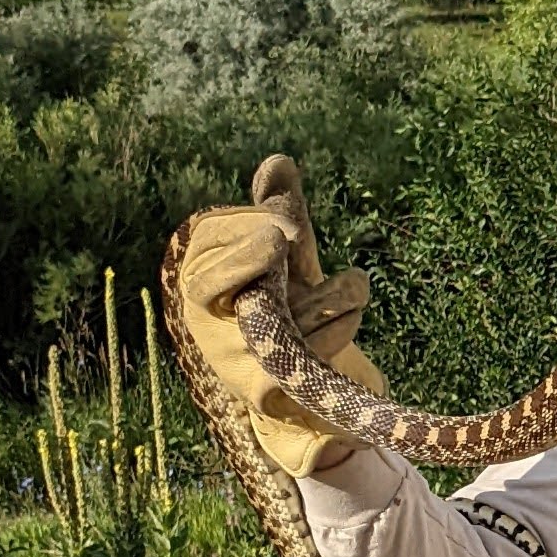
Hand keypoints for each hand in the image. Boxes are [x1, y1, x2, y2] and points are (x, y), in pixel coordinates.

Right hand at [171, 154, 386, 478]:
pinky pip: (300, 358)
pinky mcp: (263, 394)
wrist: (299, 378)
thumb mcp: (285, 252)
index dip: (246, 227)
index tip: (287, 224)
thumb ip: (280, 208)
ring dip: (324, 296)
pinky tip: (354, 315)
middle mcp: (202, 319)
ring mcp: (228, 358)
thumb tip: (278, 163)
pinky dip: (337, 329)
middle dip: (247, 259)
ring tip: (355, 283)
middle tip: (281, 238)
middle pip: (207, 285)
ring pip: (270, 319)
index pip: (209, 241)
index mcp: (201, 273)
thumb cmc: (286, 298)